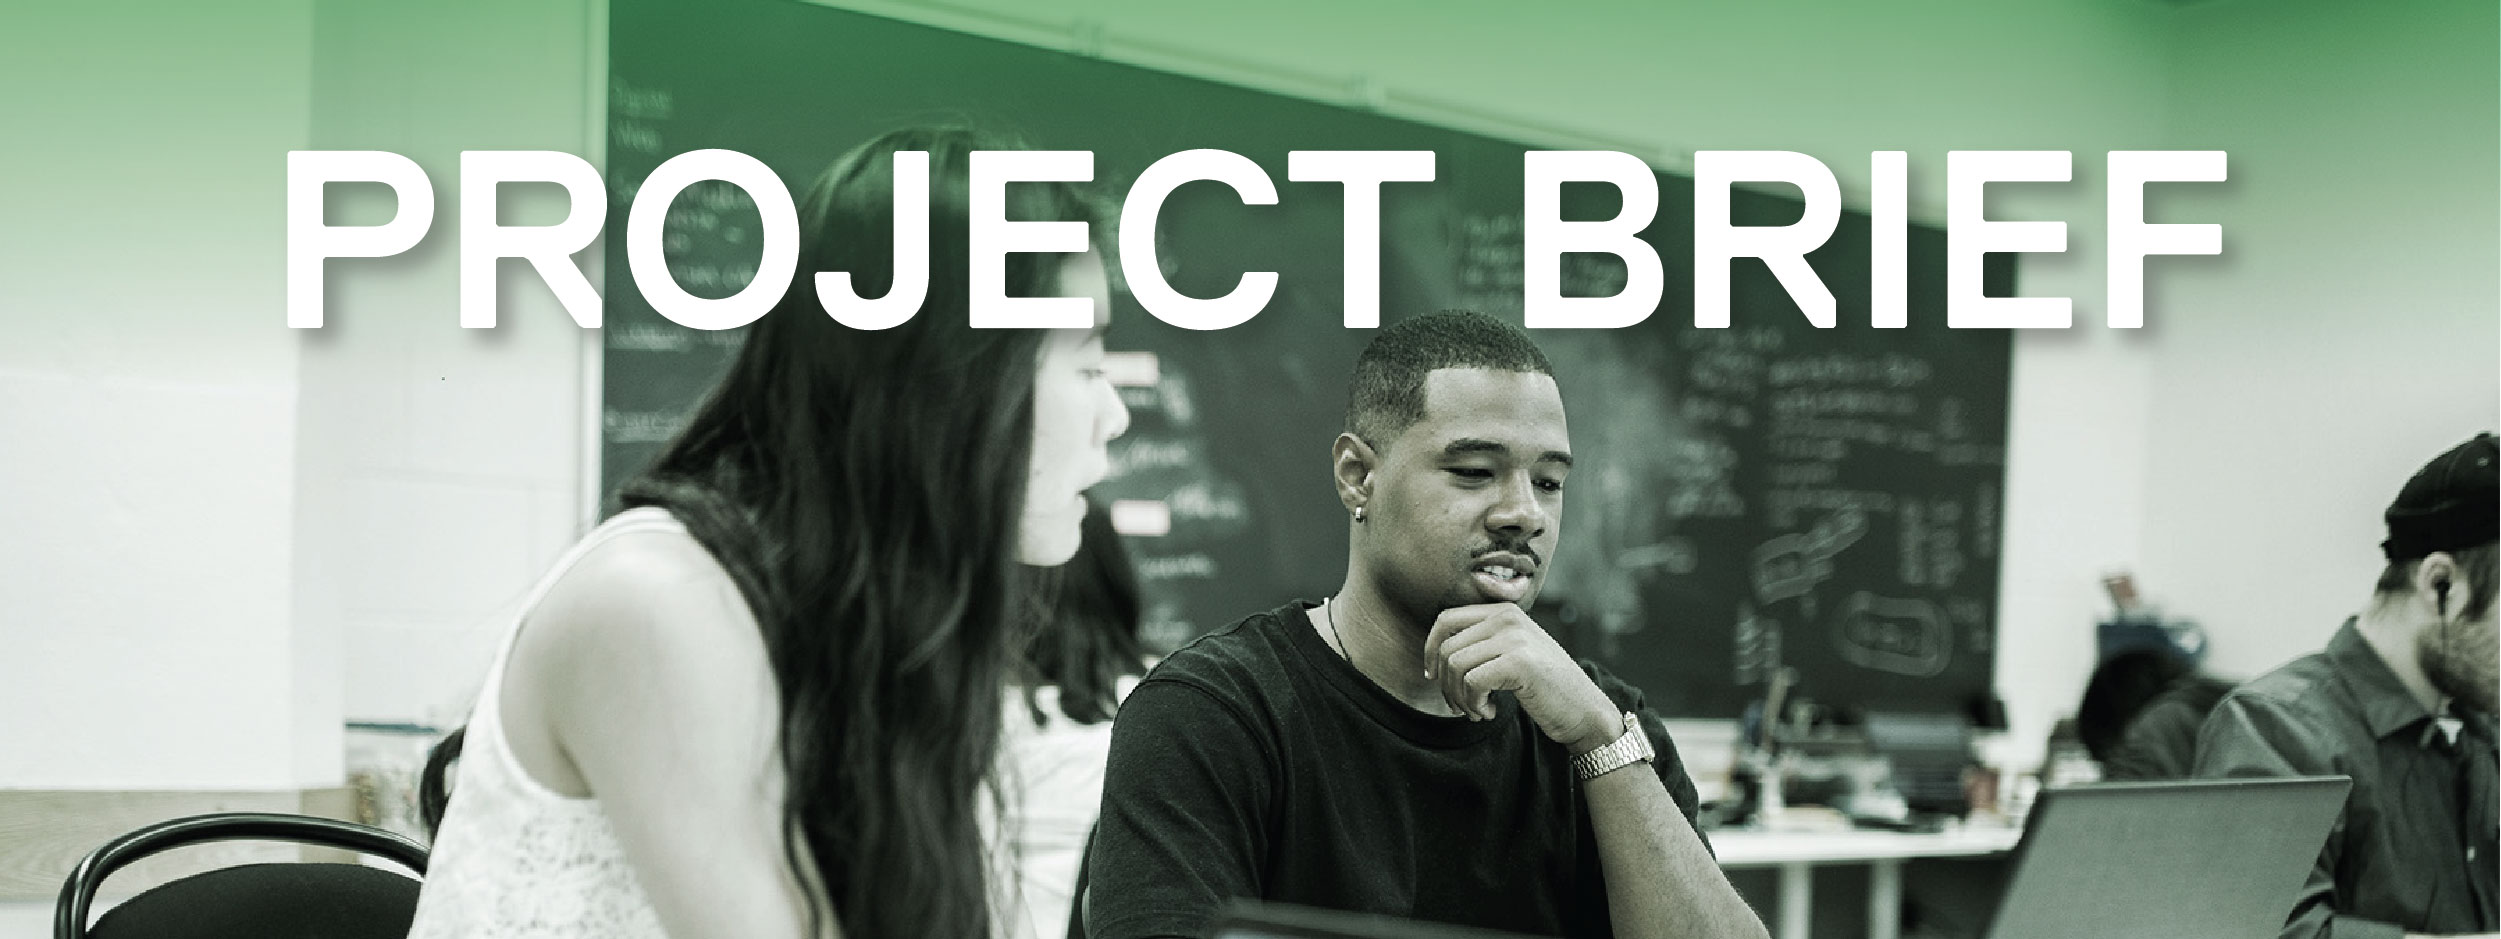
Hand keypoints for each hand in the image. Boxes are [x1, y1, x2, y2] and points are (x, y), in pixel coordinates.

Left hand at [1423, 603, 1621, 753]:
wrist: (1585, 710)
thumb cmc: (1546, 687)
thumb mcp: (1513, 653)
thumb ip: (1483, 642)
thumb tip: (1435, 650)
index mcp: (1504, 612)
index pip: (1446, 619)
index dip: (1431, 649)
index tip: (1432, 675)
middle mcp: (1508, 618)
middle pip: (1447, 647)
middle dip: (1446, 684)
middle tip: (1462, 706)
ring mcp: (1514, 638)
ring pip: (1455, 666)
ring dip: (1460, 697)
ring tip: (1477, 710)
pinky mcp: (1518, 662)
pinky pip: (1472, 682)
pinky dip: (1474, 704)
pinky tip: (1489, 712)